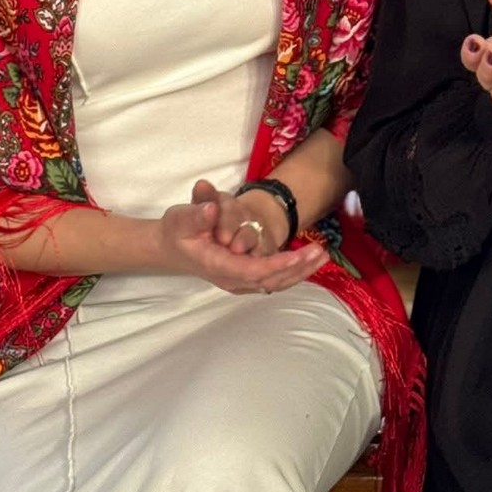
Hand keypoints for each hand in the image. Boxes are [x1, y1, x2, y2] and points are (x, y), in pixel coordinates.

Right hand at [155, 183, 327, 294]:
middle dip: (297, 268)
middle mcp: (231, 278)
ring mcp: (238, 281)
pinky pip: (273, 280)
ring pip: (274, 283)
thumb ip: (196, 214)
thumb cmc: (176, 231)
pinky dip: (292, 273)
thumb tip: (212, 209)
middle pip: (270, 281)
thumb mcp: (180, 217)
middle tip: (320, 252)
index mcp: (218, 265)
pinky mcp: (244, 278)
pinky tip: (309, 262)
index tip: (298, 256)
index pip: (253, 270)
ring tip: (322, 256)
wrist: (169, 247)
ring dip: (300, 272)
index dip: (277, 265)